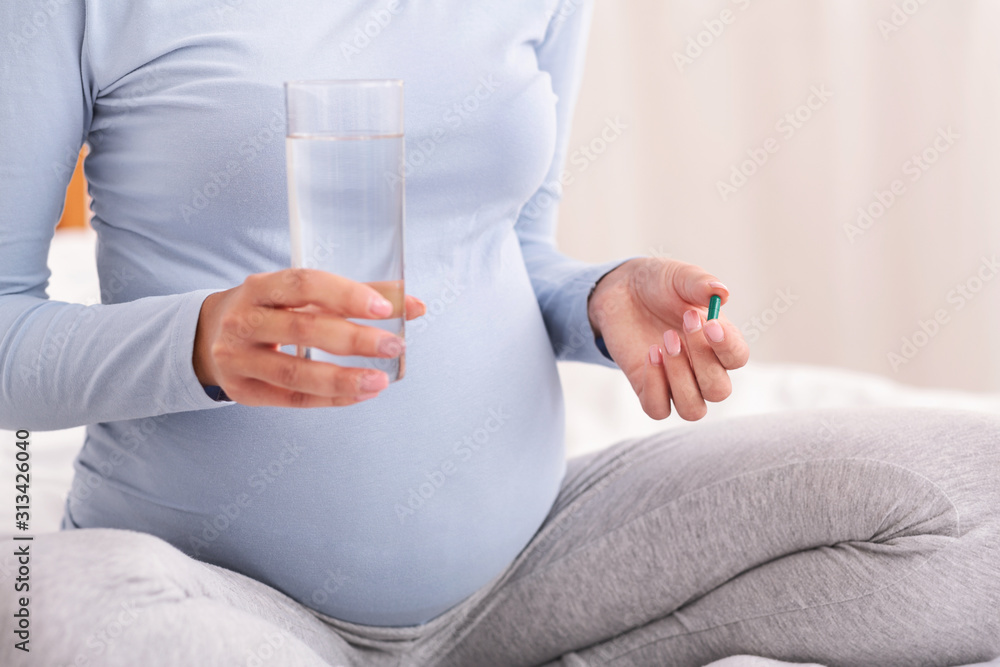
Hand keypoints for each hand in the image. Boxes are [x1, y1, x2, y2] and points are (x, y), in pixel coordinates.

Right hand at [193, 268, 425, 407]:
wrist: (209, 337)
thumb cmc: (271, 310)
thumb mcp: (301, 294)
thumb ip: (357, 295)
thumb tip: (414, 304)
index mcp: (260, 287)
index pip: (304, 284)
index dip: (345, 294)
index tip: (384, 308)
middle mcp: (243, 320)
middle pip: (303, 329)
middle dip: (354, 339)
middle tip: (393, 345)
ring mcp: (237, 358)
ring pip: (295, 373)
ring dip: (343, 379)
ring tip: (380, 381)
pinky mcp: (242, 391)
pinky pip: (291, 400)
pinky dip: (330, 399)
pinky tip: (360, 395)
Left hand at [588, 258, 748, 420]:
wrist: (622, 291)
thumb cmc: (659, 284)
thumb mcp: (679, 276)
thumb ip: (700, 283)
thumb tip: (721, 292)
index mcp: (720, 342)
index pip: (738, 358)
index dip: (727, 347)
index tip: (710, 324)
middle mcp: (703, 368)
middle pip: (719, 390)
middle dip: (701, 360)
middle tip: (678, 327)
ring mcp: (676, 383)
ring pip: (693, 409)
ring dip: (679, 378)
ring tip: (663, 342)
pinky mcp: (648, 389)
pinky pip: (658, 409)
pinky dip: (655, 387)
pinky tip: (649, 354)